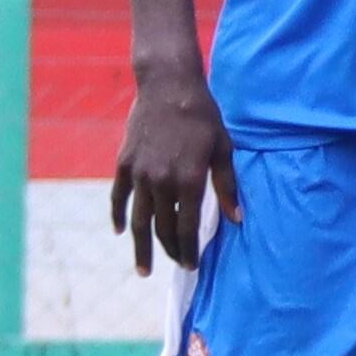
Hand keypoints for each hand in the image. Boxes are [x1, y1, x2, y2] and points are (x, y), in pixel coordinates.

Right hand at [110, 60, 237, 271]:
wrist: (168, 86)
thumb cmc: (203, 117)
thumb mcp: (224, 149)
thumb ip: (227, 186)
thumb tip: (237, 219)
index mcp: (189, 180)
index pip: (187, 228)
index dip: (189, 250)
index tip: (192, 266)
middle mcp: (161, 181)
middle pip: (163, 227)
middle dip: (170, 251)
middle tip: (176, 266)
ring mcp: (139, 173)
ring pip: (139, 219)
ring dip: (141, 246)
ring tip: (144, 269)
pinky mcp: (124, 163)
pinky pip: (118, 196)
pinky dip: (118, 216)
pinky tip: (120, 231)